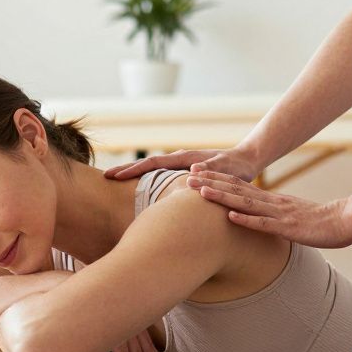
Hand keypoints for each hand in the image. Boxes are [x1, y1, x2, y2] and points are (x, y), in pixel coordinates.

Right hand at [104, 146, 265, 182]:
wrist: (245, 160)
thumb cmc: (236, 167)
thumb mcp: (226, 170)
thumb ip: (211, 172)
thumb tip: (193, 173)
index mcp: (185, 159)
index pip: (153, 163)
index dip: (134, 170)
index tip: (115, 176)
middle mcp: (179, 161)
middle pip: (146, 165)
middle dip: (126, 170)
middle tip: (105, 178)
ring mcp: (179, 167)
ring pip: (151, 170)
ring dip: (133, 175)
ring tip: (115, 184)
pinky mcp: (182, 174)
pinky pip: (159, 176)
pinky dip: (146, 180)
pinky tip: (138, 192)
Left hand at [186, 170, 351, 247]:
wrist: (345, 221)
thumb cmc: (317, 222)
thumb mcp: (288, 216)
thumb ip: (270, 215)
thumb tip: (252, 218)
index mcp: (271, 199)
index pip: (239, 186)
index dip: (216, 179)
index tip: (196, 174)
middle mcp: (271, 203)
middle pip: (236, 190)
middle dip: (211, 183)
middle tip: (188, 177)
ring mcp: (279, 214)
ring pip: (245, 203)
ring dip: (222, 197)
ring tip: (201, 191)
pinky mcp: (287, 227)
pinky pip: (263, 224)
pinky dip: (245, 220)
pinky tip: (229, 217)